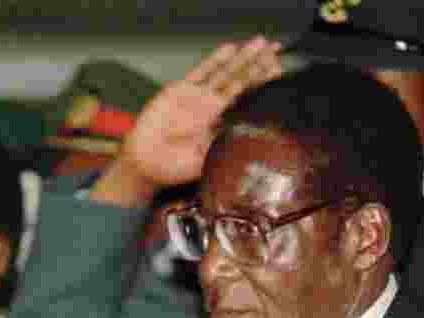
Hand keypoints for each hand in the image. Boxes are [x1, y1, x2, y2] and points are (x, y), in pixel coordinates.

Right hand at [91, 37, 282, 206]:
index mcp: (223, 126)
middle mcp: (213, 109)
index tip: (280, 75)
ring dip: (242, 59)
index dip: (263, 89)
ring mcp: (198, 98)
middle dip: (258, 66)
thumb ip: (224, 149)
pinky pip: (200, 72)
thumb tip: (250, 141)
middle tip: (275, 50)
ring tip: (259, 44)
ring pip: (225, 74)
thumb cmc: (174, 167)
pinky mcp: (180, 90)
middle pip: (241, 83)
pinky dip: (214, 61)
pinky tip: (228, 50)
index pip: (248, 103)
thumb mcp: (207, 162)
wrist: (144, 163)